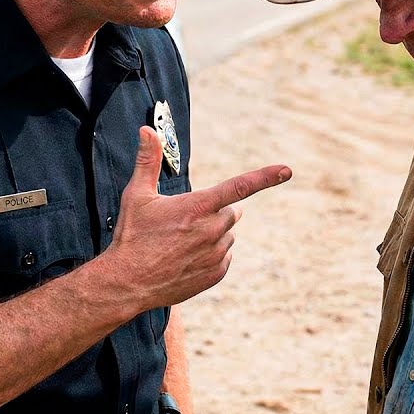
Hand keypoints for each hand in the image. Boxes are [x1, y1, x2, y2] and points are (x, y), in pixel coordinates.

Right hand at [104, 126, 290, 310]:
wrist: (127, 283)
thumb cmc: (132, 236)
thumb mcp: (137, 195)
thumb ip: (147, 160)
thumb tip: (147, 130)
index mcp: (197, 207)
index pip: (240, 187)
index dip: (266, 177)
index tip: (287, 170)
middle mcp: (212, 230)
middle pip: (232, 213)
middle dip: (216, 212)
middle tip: (186, 221)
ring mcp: (216, 254)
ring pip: (228, 235)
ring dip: (213, 234)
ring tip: (181, 242)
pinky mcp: (215, 274)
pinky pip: (225, 257)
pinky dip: (212, 255)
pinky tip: (187, 258)